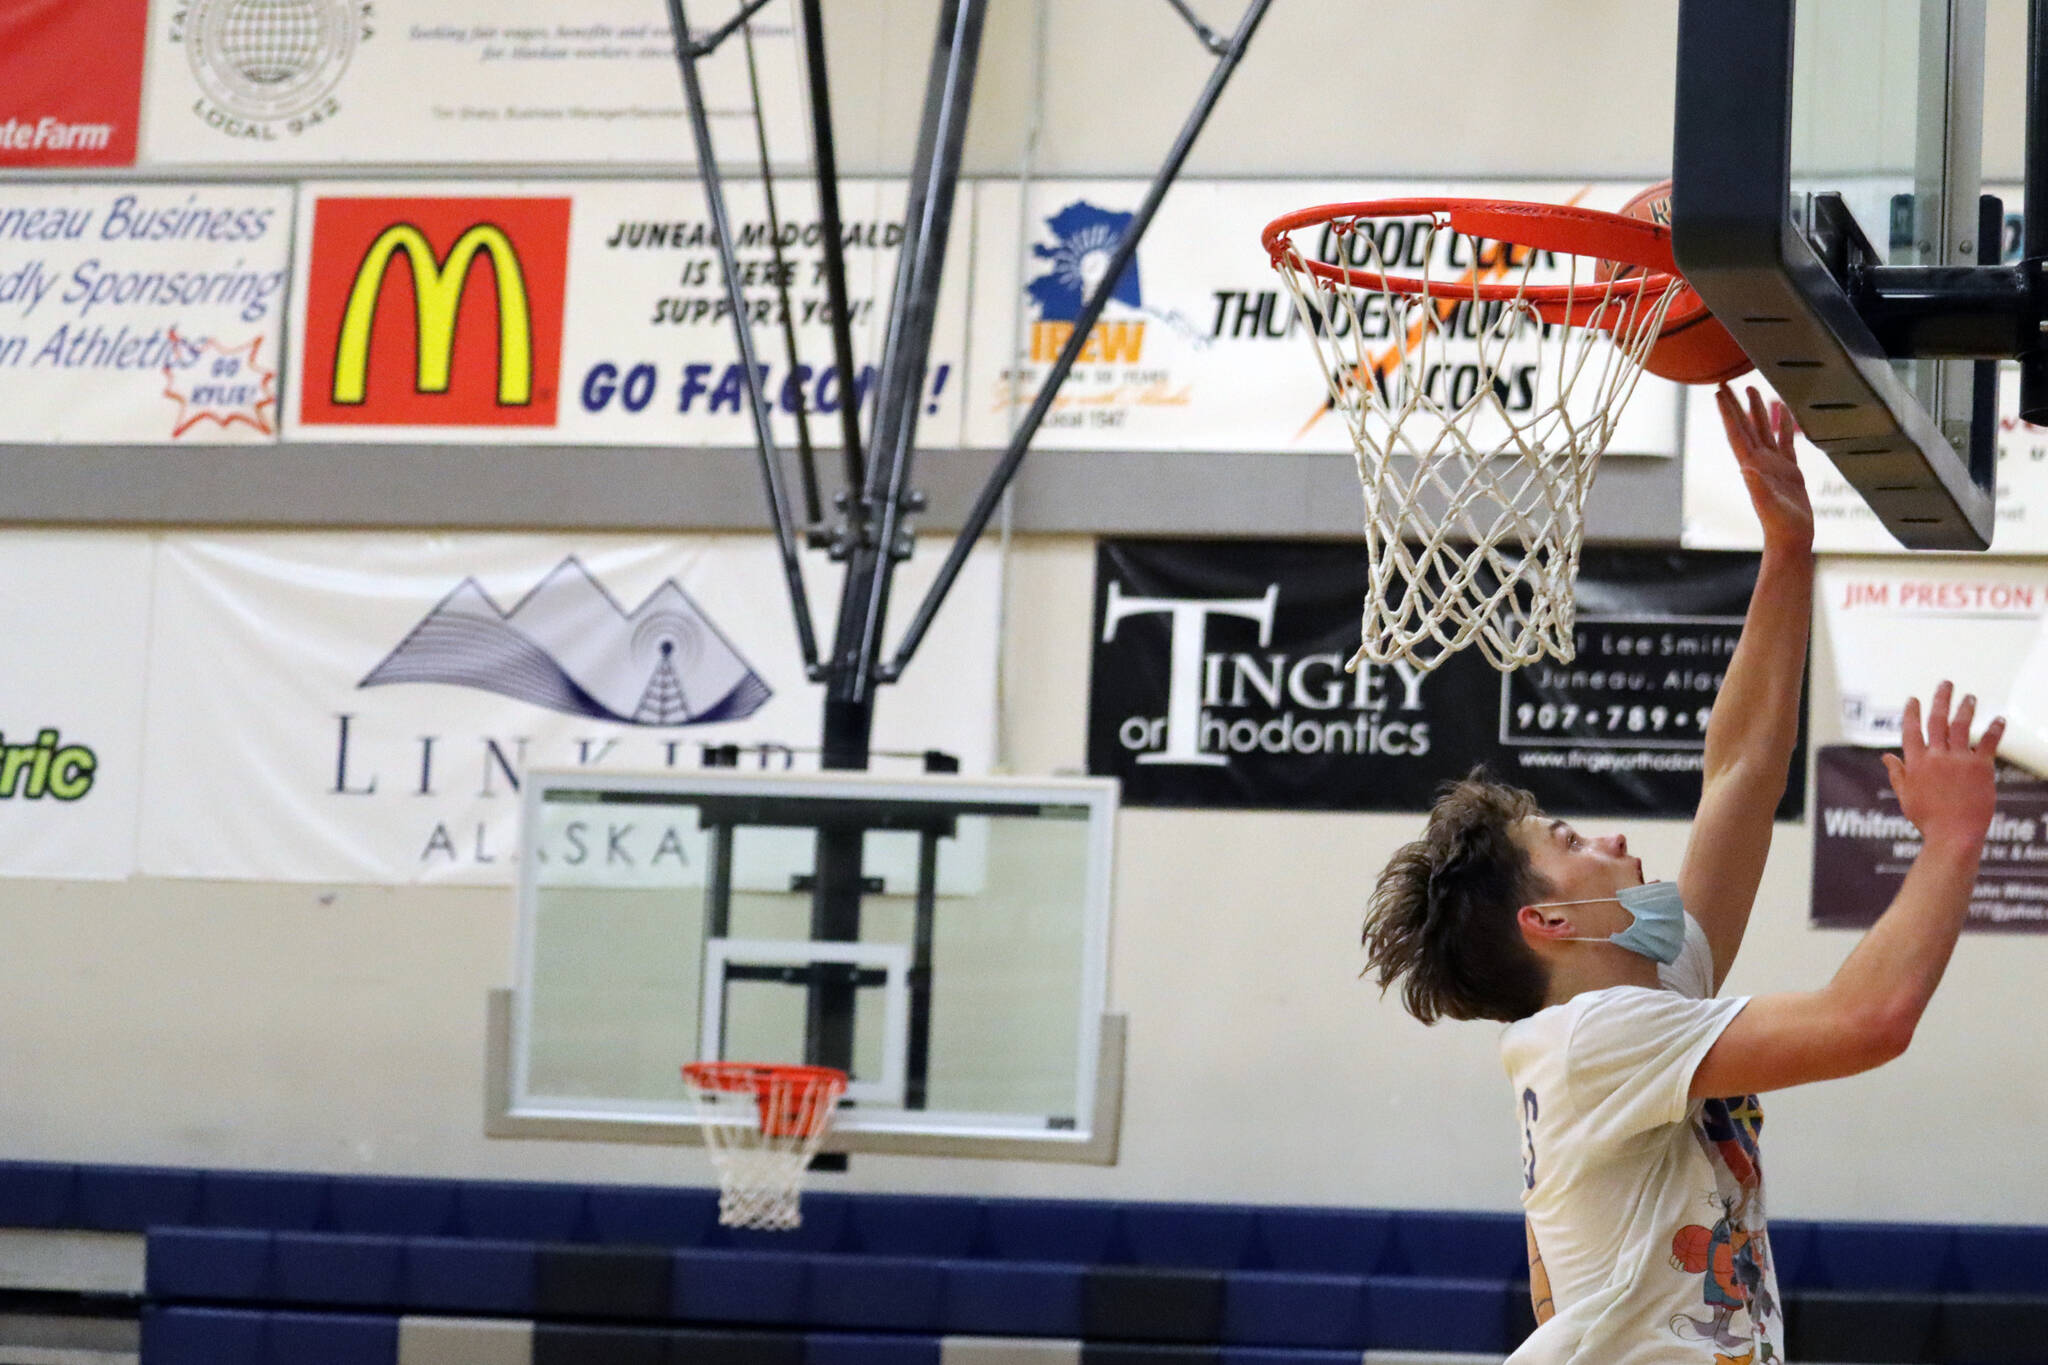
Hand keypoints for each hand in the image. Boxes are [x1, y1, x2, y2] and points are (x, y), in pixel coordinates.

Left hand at [1716, 385, 1812, 552]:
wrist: (1792, 538)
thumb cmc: (1780, 525)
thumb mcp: (1769, 506)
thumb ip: (1758, 488)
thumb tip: (1747, 469)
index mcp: (1752, 466)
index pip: (1736, 433)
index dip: (1727, 413)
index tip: (1718, 393)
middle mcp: (1759, 461)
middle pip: (1745, 426)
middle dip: (1735, 404)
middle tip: (1726, 382)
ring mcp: (1774, 464)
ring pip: (1764, 429)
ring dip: (1757, 410)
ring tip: (1752, 388)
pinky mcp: (1790, 469)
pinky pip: (1785, 440)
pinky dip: (1783, 424)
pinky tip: (1782, 410)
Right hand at [1881, 681, 2004, 848]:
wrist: (1954, 835)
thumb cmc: (1928, 820)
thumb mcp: (1906, 797)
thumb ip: (1897, 774)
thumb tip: (1886, 757)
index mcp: (1915, 764)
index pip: (1911, 731)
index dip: (1912, 713)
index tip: (1914, 699)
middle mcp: (1936, 757)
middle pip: (1937, 721)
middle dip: (1941, 699)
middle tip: (1946, 684)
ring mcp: (1958, 761)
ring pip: (1961, 726)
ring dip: (1965, 708)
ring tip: (1969, 697)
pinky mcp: (1980, 768)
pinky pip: (1988, 743)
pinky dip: (1994, 729)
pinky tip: (1999, 719)